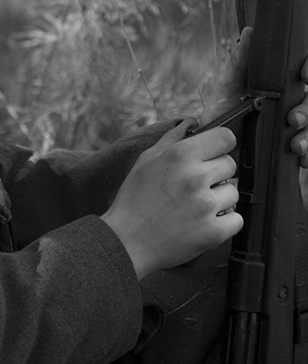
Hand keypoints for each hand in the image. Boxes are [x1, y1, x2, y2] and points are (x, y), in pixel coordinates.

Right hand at [100, 121, 241, 279]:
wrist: (126, 241)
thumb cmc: (134, 200)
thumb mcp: (146, 160)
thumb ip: (172, 138)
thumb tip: (192, 122)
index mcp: (180, 155)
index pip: (225, 137)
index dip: (221, 144)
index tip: (214, 152)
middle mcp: (196, 177)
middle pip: (230, 165)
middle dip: (216, 172)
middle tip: (196, 184)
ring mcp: (206, 206)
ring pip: (233, 192)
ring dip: (219, 198)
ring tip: (196, 205)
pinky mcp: (213, 232)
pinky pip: (237, 219)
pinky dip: (225, 222)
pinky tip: (205, 221)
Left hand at [198, 27, 307, 204]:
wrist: (210, 144)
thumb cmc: (221, 110)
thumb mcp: (228, 85)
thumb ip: (240, 61)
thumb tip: (250, 31)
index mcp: (278, 86)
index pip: (302, 75)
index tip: (305, 75)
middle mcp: (288, 104)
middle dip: (307, 110)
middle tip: (293, 119)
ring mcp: (288, 126)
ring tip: (295, 145)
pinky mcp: (286, 146)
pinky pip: (305, 150)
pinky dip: (307, 155)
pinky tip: (301, 159)